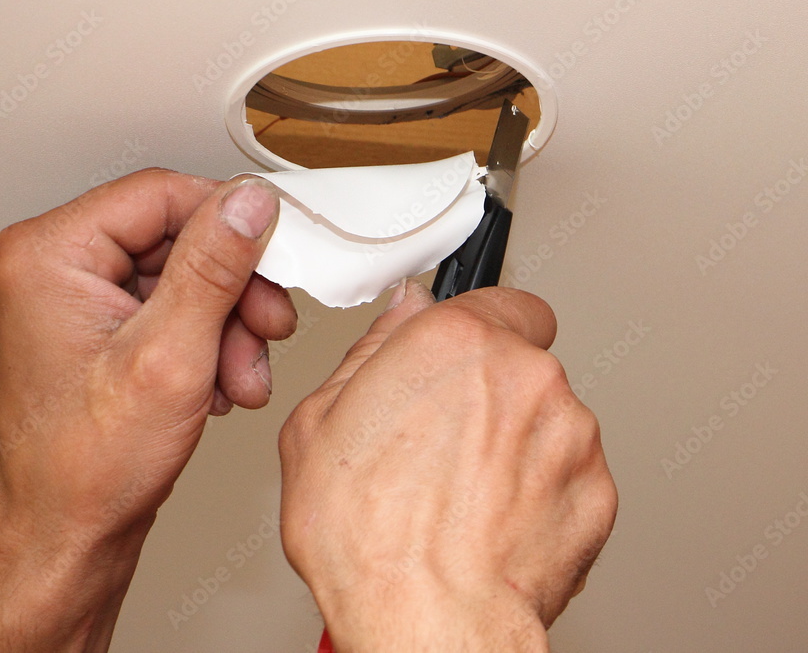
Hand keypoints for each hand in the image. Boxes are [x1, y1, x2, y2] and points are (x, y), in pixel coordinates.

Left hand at [0, 169, 295, 651]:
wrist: (70, 538)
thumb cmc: (87, 468)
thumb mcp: (169, 356)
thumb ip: (213, 268)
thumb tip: (247, 203)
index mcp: (48, 254)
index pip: (159, 194)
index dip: (229, 221)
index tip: (276, 248)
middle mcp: (54, 266)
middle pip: (176, 237)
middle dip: (233, 290)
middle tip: (268, 325)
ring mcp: (77, 297)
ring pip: (184, 275)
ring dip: (228, 323)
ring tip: (243, 375)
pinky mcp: (101, 326)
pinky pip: (173, 306)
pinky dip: (209, 341)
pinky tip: (219, 383)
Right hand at [279, 281, 616, 651]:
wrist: (428, 623)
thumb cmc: (368, 537)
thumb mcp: (318, 422)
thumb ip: (371, 349)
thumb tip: (401, 315)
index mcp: (454, 341)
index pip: (498, 296)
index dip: (475, 328)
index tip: (457, 354)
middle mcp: (523, 374)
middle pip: (520, 358)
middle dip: (487, 388)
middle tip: (440, 436)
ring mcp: (570, 432)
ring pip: (545, 416)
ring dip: (513, 440)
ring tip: (461, 491)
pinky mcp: (597, 490)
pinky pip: (567, 471)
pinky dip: (539, 489)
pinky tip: (492, 519)